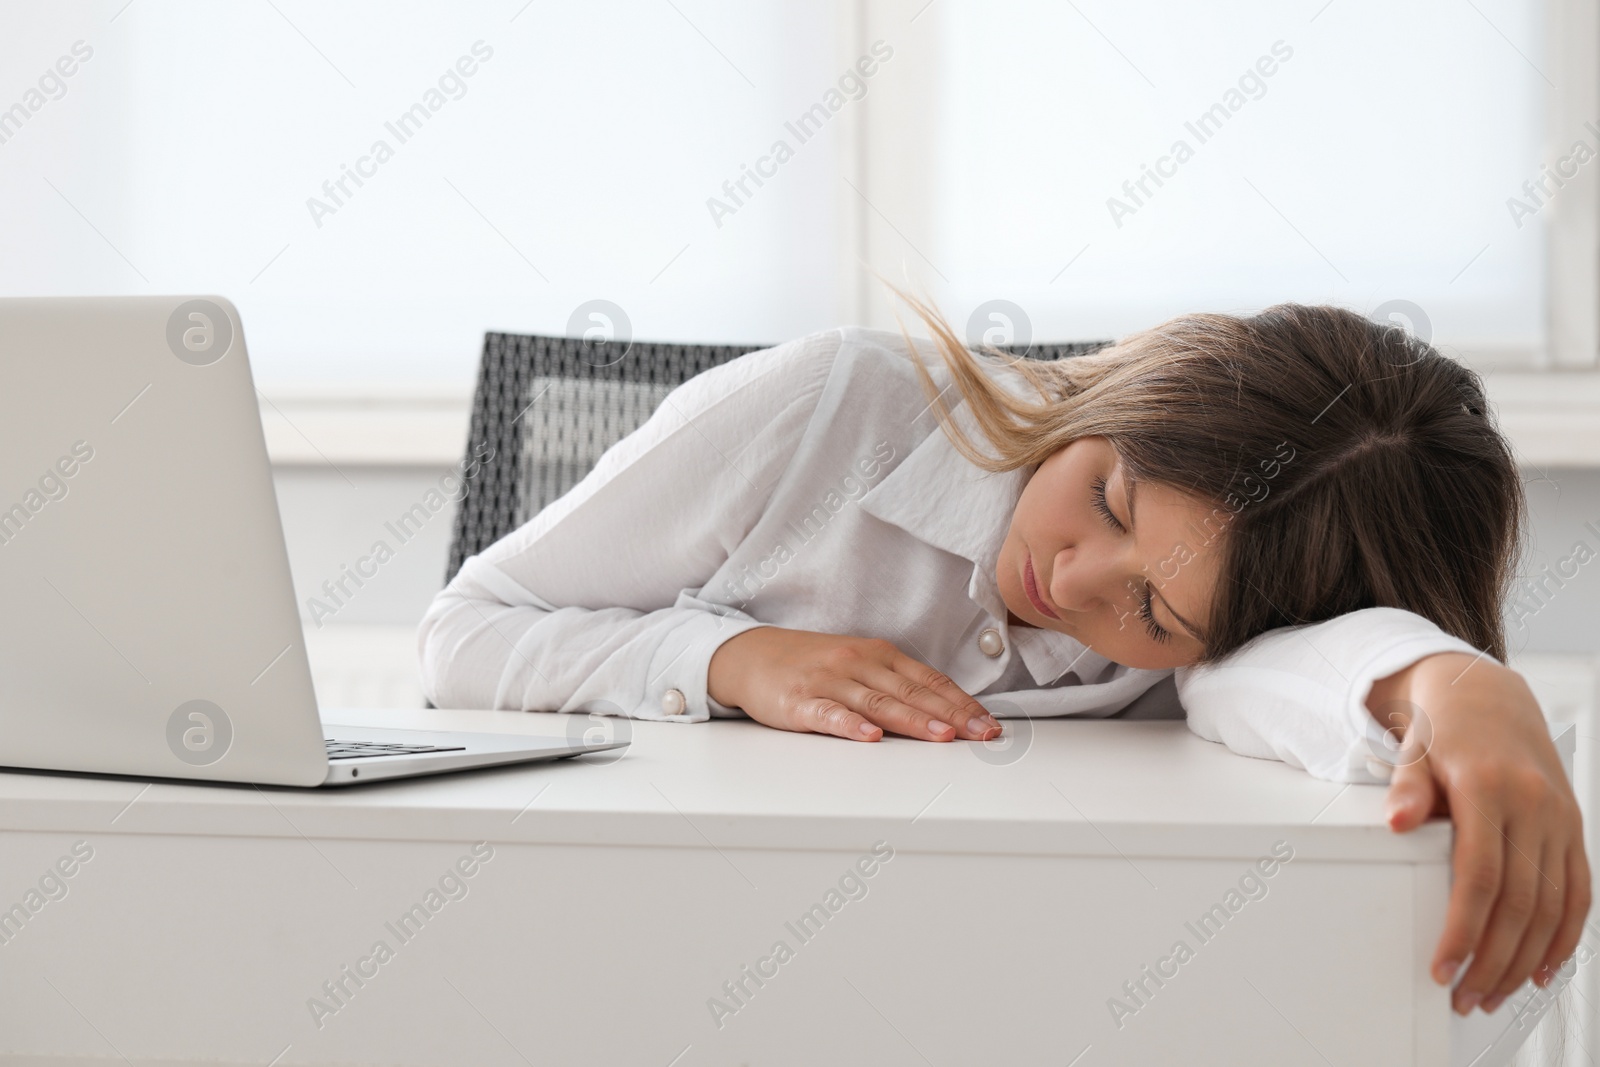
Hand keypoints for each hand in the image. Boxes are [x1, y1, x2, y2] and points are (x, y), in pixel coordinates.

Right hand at [707, 626, 1001, 741]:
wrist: (751, 656)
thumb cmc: (811, 665)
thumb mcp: (858, 664)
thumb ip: (896, 684)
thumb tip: (944, 710)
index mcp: (878, 655)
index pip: (928, 680)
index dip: (961, 702)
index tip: (988, 723)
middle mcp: (858, 664)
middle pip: (911, 692)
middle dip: (951, 715)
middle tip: (981, 734)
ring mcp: (829, 682)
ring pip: (878, 702)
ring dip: (913, 720)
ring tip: (942, 737)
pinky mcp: (799, 701)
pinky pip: (829, 714)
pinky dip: (851, 725)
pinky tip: (870, 737)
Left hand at [1369, 652, 1590, 1014]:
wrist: (1489, 696)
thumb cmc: (1444, 729)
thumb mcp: (1414, 751)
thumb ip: (1406, 789)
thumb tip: (1395, 821)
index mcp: (1490, 790)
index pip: (1480, 877)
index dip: (1464, 930)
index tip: (1444, 967)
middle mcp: (1534, 808)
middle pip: (1519, 904)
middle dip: (1492, 960)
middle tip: (1465, 996)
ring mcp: (1559, 820)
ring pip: (1552, 908)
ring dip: (1524, 960)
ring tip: (1493, 994)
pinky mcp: (1572, 829)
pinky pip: (1579, 893)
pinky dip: (1564, 937)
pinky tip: (1542, 968)